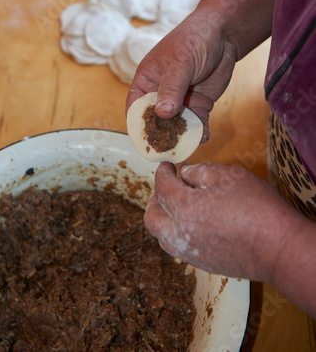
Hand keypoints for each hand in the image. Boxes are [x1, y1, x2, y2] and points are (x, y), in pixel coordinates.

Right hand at [126, 12, 236, 141]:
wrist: (223, 35)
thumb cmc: (193, 39)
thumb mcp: (180, 63)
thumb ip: (171, 88)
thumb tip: (163, 114)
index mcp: (146, 81)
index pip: (136, 107)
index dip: (138, 126)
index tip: (144, 142)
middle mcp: (160, 93)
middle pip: (156, 121)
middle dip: (161, 136)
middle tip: (168, 150)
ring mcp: (179, 100)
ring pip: (176, 125)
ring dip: (181, 136)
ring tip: (188, 146)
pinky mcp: (197, 104)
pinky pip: (195, 122)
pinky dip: (199, 130)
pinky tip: (203, 136)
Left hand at [144, 162, 303, 281]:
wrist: (279, 249)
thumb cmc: (256, 208)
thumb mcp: (228, 176)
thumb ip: (200, 171)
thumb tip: (184, 174)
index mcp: (185, 209)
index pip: (162, 187)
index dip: (162, 172)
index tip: (167, 166)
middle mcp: (181, 234)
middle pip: (152, 218)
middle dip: (155, 198)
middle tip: (168, 186)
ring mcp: (191, 253)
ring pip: (162, 237)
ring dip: (163, 219)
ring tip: (176, 206)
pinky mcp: (203, 264)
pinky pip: (177, 249)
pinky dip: (175, 234)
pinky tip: (191, 224)